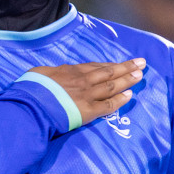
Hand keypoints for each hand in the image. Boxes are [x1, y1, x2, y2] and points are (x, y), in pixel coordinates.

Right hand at [27, 58, 143, 125]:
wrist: (32, 106)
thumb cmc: (31, 88)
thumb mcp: (39, 73)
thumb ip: (52, 73)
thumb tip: (56, 73)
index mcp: (71, 71)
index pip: (96, 66)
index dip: (111, 64)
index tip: (122, 62)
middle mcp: (84, 81)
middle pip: (110, 73)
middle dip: (127, 67)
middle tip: (142, 63)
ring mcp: (88, 96)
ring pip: (113, 86)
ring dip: (128, 80)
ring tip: (140, 76)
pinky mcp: (89, 111)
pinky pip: (109, 104)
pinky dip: (120, 99)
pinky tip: (129, 95)